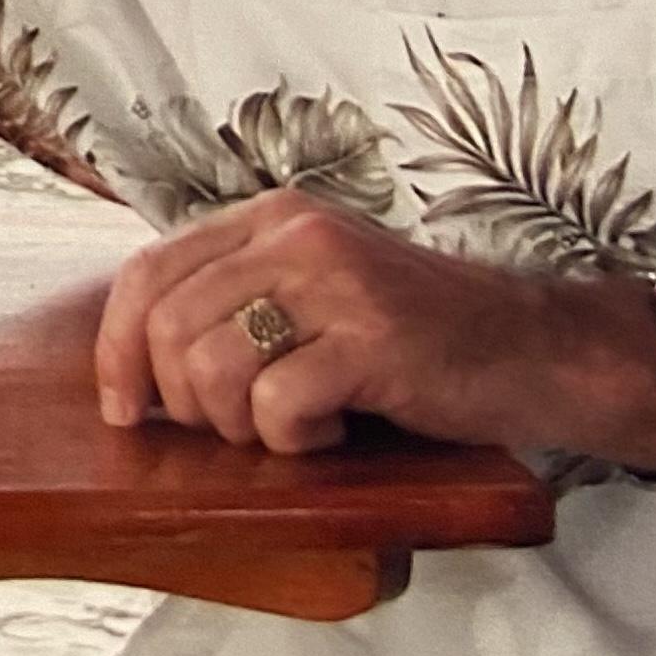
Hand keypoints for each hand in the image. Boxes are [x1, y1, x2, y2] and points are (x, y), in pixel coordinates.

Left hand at [91, 188, 655, 460]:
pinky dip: (292, 438)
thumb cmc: (416, 338)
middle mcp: (295, 235)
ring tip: (291, 426)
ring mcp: (336, 283)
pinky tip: (332, 433)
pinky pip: (277, 404)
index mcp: (269, 218)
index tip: (123, 410)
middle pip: (168, 328)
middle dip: (185, 401)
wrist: (539, 349)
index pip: (146, 273)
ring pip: (212, 367)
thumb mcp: (314, 293)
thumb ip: (234, 301)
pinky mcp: (374, 340)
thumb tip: (132, 363)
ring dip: (238, 424)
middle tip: (238, 427)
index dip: (116, 350)